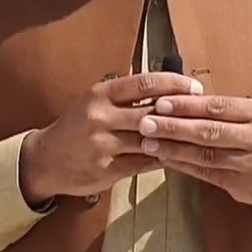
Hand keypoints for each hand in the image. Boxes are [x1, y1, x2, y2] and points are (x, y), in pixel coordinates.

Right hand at [19, 72, 202, 203]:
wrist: (45, 159)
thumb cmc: (77, 126)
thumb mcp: (96, 102)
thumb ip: (127, 97)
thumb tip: (168, 90)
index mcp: (101, 94)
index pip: (145, 83)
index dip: (174, 84)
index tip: (195, 87)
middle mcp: (101, 116)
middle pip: (152, 111)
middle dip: (181, 112)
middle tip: (205, 112)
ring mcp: (103, 144)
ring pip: (150, 139)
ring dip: (176, 138)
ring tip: (199, 136)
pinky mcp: (106, 169)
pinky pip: (144, 163)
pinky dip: (163, 158)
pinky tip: (179, 156)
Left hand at [136, 95, 251, 207]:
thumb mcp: (251, 115)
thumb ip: (220, 109)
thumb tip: (175, 98)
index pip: (218, 106)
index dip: (187, 105)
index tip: (160, 102)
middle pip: (210, 131)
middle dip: (174, 126)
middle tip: (146, 122)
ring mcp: (251, 163)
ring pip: (206, 155)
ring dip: (174, 148)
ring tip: (148, 142)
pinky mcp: (242, 185)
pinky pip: (207, 173)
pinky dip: (183, 165)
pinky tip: (165, 158)